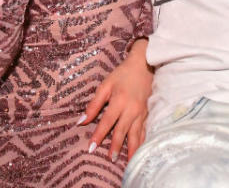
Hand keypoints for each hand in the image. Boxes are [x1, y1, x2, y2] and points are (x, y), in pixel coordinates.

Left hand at [80, 41, 152, 161]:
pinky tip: (138, 151)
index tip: (91, 147)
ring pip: (135, 134)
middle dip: (116, 146)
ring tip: (126, 162)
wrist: (144, 66)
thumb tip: (81, 121)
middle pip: (122, 131)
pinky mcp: (147, 114)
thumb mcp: (105, 85)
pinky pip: (144, 131)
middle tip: (110, 159)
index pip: (107, 121)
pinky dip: (141, 142)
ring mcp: (141, 112)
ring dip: (130, 148)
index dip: (99, 135)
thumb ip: (94, 104)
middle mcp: (131, 109)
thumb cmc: (122, 74)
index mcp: (119, 101)